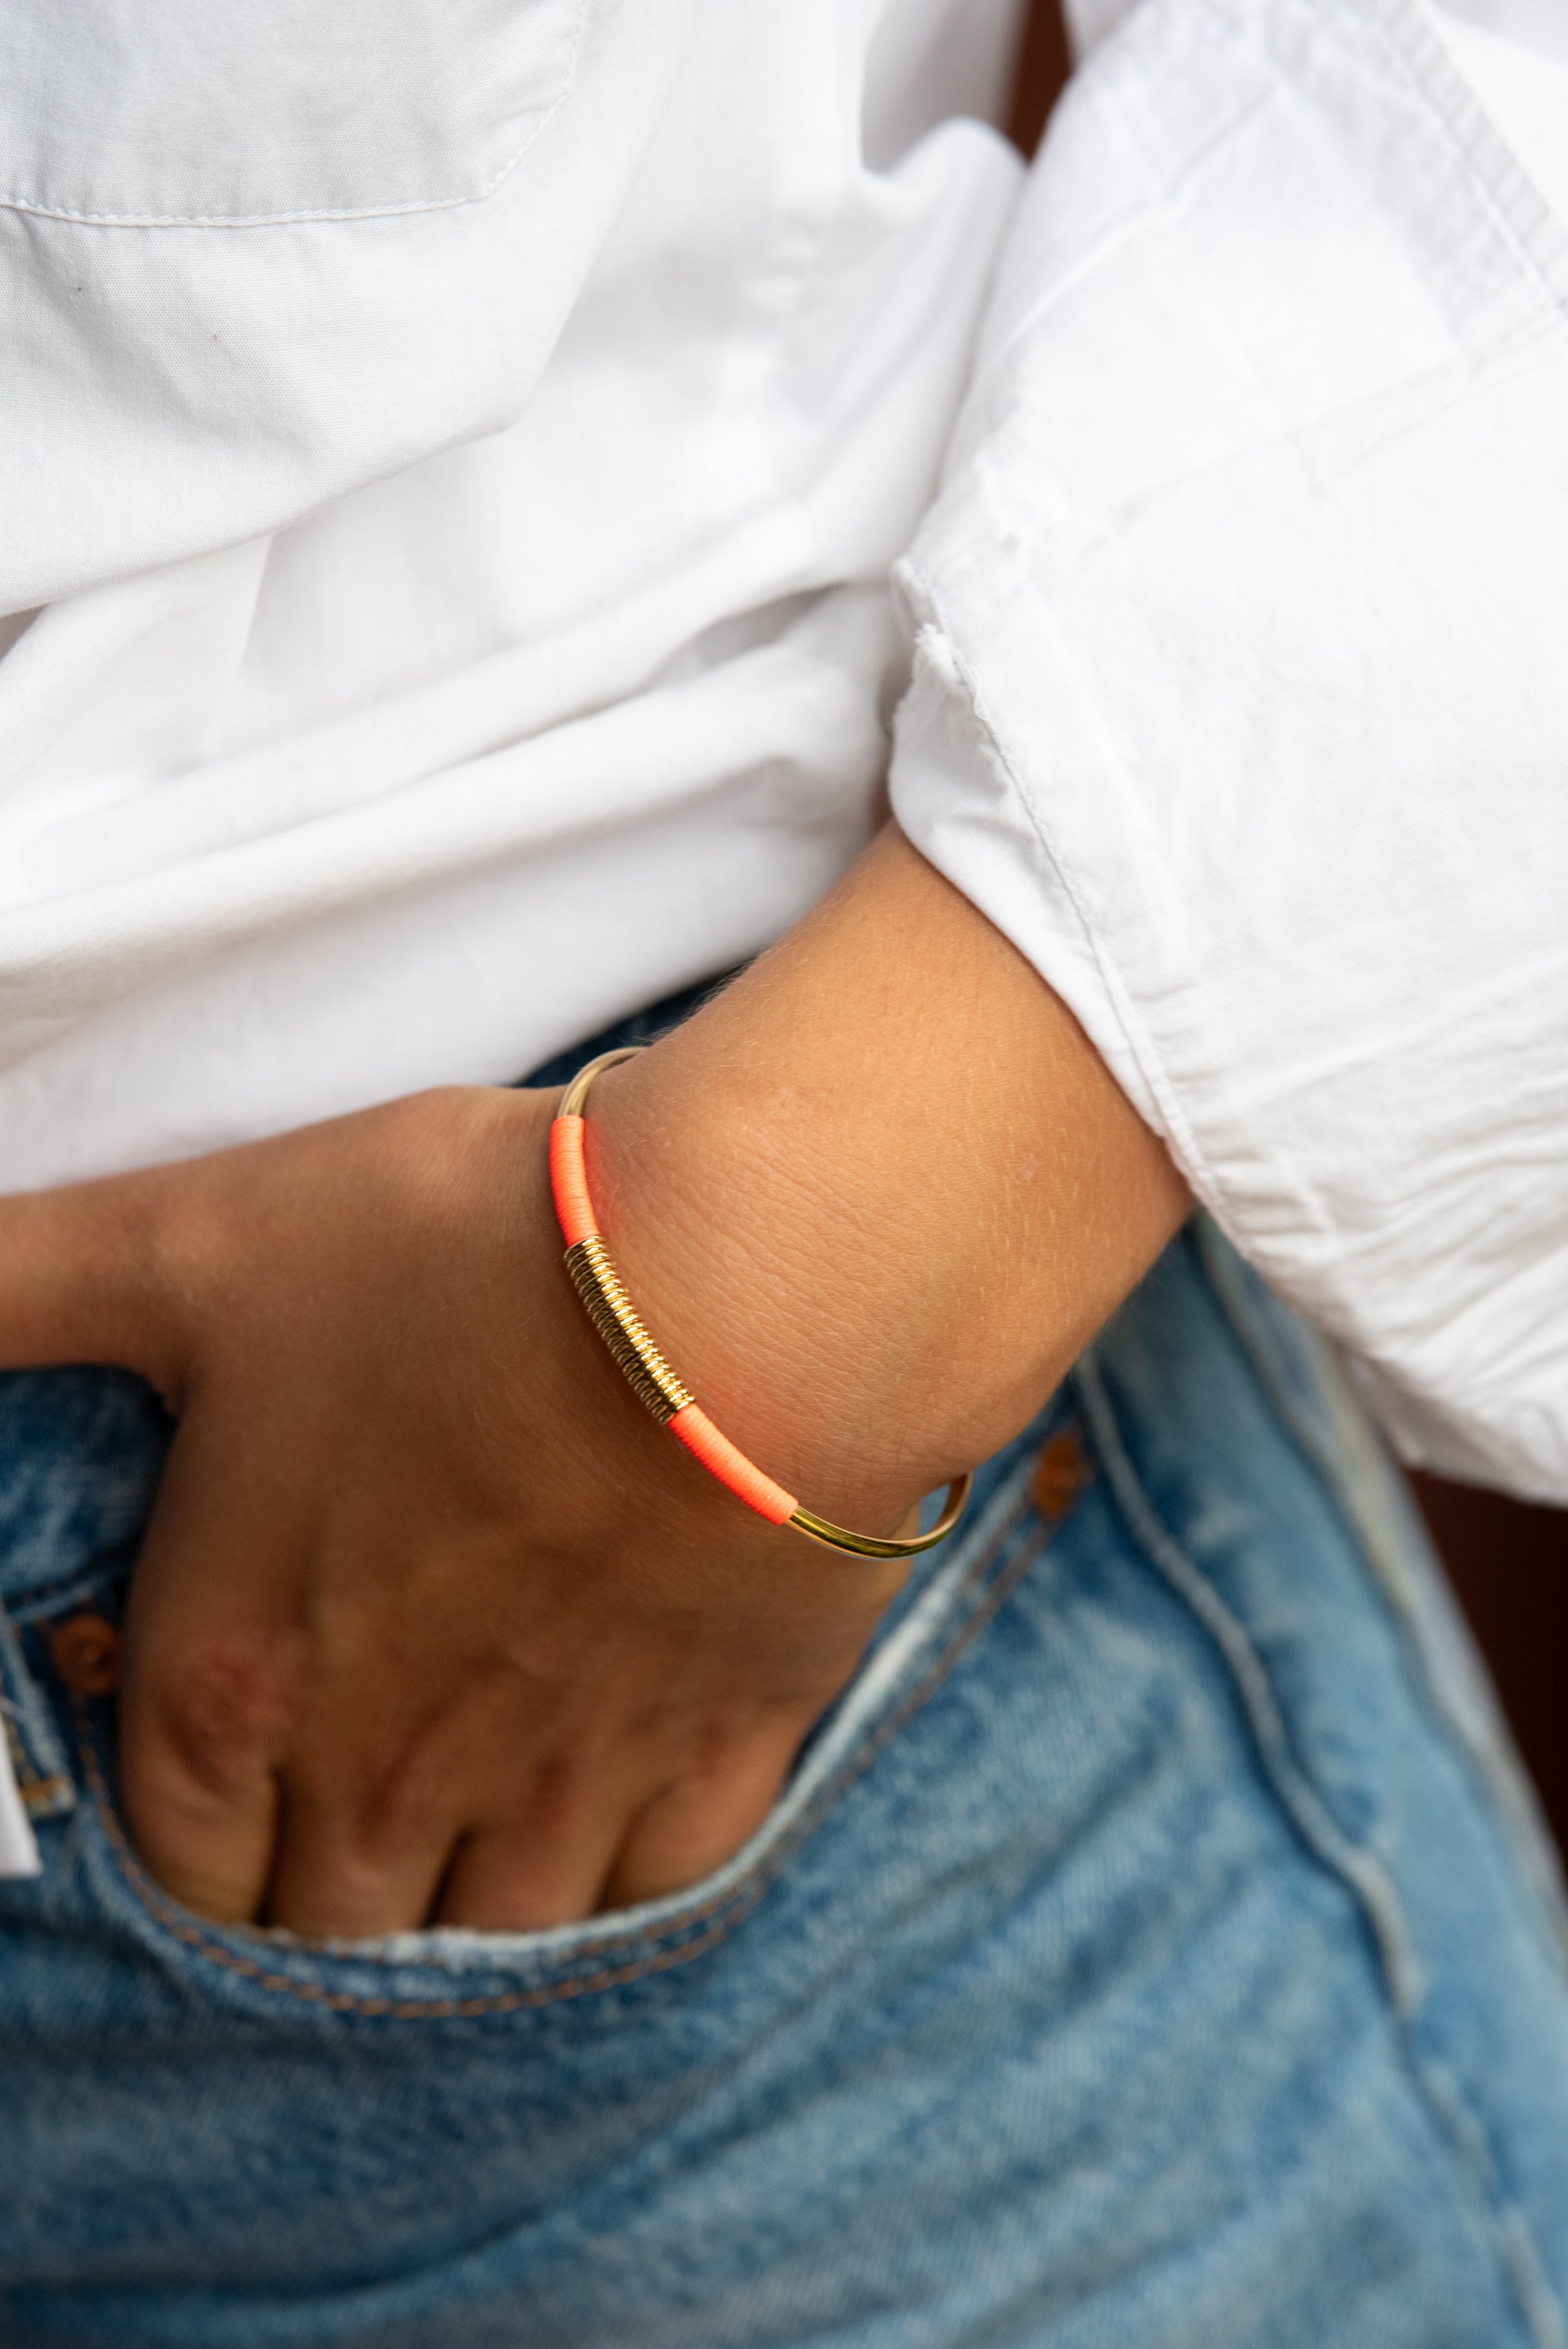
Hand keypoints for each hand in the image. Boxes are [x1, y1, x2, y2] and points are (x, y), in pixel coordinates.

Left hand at [0, 829, 1187, 1934]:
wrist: (753, 1279)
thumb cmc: (462, 1255)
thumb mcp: (196, 1244)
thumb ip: (12, 1286)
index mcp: (241, 1677)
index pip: (177, 1862)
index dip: (190, 1836)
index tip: (233, 1759)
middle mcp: (393, 1771)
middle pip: (330, 1921)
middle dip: (324, 1873)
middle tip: (353, 1773)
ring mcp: (566, 1778)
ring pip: (487, 1930)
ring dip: (466, 1891)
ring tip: (475, 1800)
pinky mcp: (721, 1747)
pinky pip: (647, 1888)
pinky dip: (617, 1868)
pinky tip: (610, 1796)